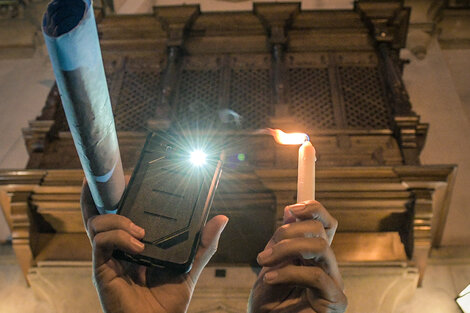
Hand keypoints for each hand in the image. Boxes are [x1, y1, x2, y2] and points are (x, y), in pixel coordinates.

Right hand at [81, 180, 227, 312]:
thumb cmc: (169, 300)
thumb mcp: (189, 265)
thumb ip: (203, 243)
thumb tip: (222, 218)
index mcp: (133, 242)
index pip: (122, 211)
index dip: (122, 192)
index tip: (133, 176)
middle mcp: (117, 246)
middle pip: (100, 211)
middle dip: (103, 191)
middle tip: (121, 179)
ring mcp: (108, 256)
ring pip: (96, 221)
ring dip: (119, 219)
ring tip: (140, 232)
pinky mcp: (102, 268)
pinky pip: (101, 241)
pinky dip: (119, 236)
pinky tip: (137, 245)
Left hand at [248, 200, 346, 312]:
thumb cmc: (269, 305)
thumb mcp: (270, 265)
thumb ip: (281, 241)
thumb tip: (291, 210)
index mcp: (313, 256)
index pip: (325, 224)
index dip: (314, 209)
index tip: (291, 209)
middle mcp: (326, 266)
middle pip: (321, 231)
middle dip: (289, 231)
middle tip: (265, 251)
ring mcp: (333, 282)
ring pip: (321, 247)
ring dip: (287, 249)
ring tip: (264, 262)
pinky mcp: (335, 301)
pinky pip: (316, 276)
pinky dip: (289, 272)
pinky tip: (270, 279)